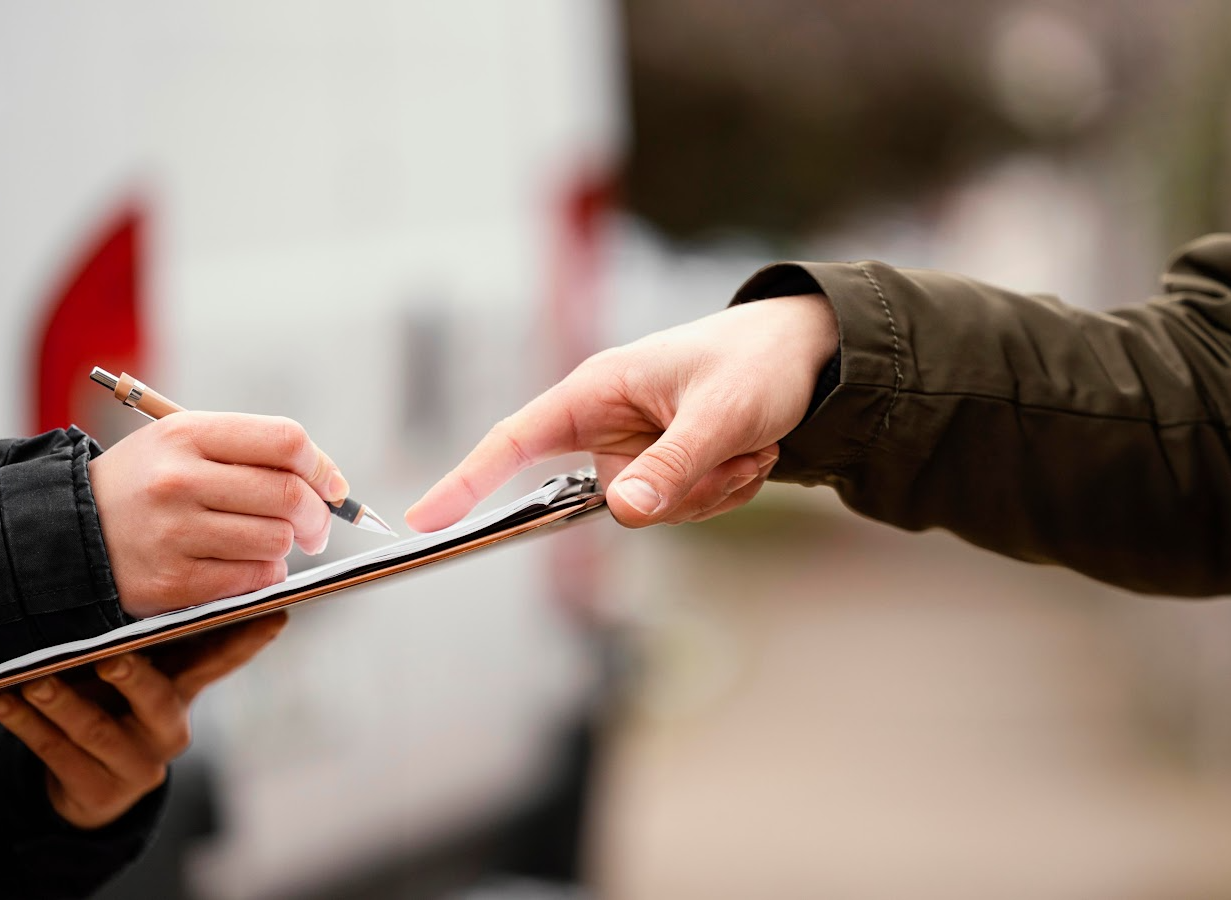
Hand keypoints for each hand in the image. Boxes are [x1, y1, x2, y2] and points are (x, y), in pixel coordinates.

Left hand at [0, 613, 286, 829]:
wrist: (87, 788)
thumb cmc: (111, 708)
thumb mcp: (137, 678)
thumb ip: (143, 644)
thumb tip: (125, 590)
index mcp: (185, 692)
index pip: (221, 660)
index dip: (248, 639)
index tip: (275, 613)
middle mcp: (170, 729)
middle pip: (156, 699)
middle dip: (133, 678)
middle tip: (112, 659)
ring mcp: (137, 765)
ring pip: (97, 731)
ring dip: (60, 703)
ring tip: (33, 682)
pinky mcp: (100, 792)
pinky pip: (57, 754)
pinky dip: (25, 725)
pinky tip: (3, 702)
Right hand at [89, 413, 349, 617]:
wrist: (68, 533)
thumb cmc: (146, 484)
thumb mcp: (184, 445)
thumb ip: (253, 452)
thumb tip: (332, 484)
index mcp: (187, 434)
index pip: (286, 441)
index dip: (323, 467)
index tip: (332, 487)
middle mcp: (178, 480)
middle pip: (289, 496)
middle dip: (318, 517)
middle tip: (316, 528)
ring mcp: (173, 533)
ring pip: (277, 540)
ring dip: (285, 547)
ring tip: (264, 543)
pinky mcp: (172, 582)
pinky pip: (253, 579)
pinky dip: (263, 575)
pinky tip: (244, 566)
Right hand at [407, 294, 838, 529]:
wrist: (805, 354)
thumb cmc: (756, 363)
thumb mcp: (720, 415)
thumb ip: (671, 466)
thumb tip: (621, 513)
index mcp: (598, 389)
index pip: (515, 440)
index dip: (467, 479)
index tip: (425, 518)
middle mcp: (609, 423)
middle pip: (607, 499)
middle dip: (679, 490)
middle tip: (734, 455)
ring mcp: (637, 449)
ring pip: (656, 511)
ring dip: (713, 488)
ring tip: (749, 444)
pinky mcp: (665, 467)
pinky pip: (686, 510)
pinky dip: (727, 490)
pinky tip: (753, 452)